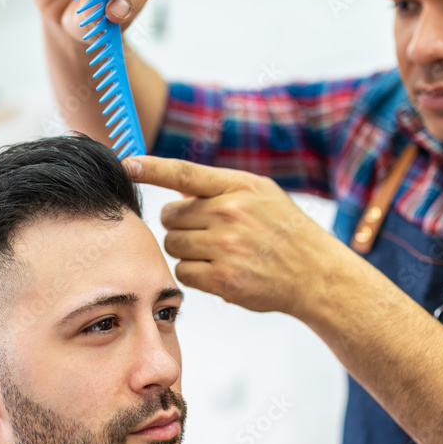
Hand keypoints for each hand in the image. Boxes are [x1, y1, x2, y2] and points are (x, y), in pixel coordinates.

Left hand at [125, 156, 333, 315]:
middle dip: (181, 225)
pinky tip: (219, 272)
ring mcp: (227, 247)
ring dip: (186, 251)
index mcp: (239, 186)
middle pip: (169, 217)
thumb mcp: (261, 195)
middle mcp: (231, 213)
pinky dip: (195, 275)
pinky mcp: (224, 279)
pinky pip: (183, 273)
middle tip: (208, 234)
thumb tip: (178, 192)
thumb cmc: (285, 232)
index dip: (151, 168)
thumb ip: (220, 189)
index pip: (184, 173)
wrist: (316, 275)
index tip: (127, 163)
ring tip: (217, 253)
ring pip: (172, 245)